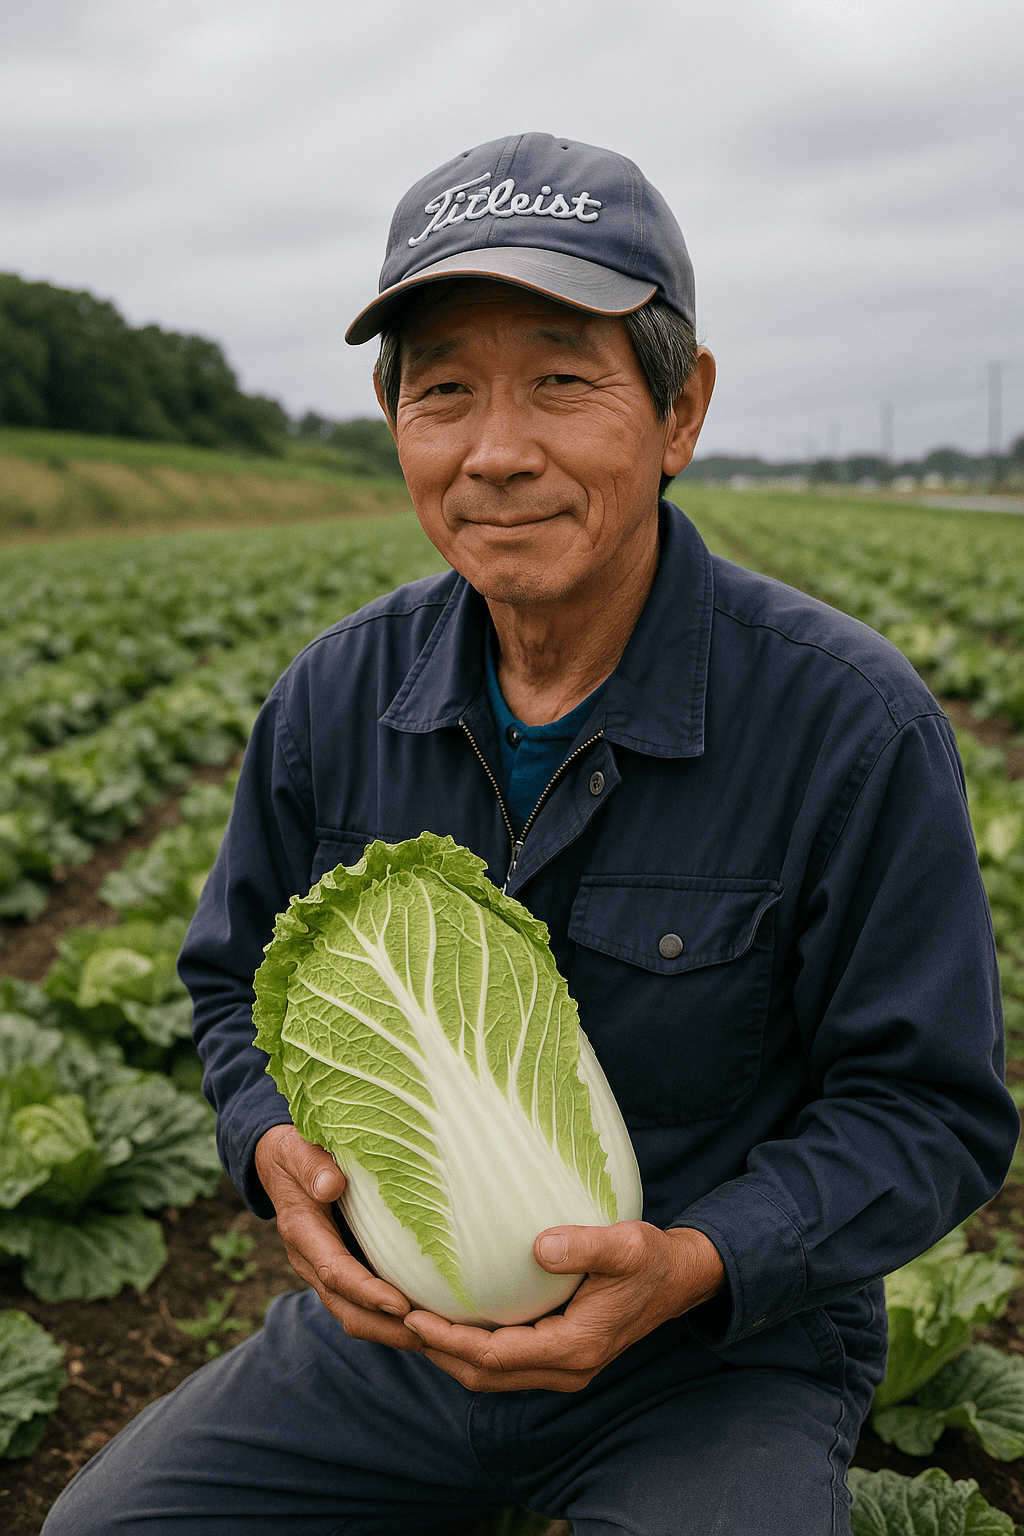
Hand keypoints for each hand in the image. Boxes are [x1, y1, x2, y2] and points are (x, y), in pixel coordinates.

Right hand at [254, 1124, 421, 1353]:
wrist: (279, 1165)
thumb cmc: (294, 1153)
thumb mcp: (297, 1150)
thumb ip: (312, 1166)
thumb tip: (331, 1185)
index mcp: (302, 1234)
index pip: (336, 1272)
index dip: (367, 1292)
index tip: (401, 1305)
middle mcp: (312, 1262)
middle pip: (347, 1309)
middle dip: (386, 1329)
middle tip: (429, 1336)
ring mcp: (326, 1271)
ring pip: (355, 1315)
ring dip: (391, 1332)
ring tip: (434, 1338)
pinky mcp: (341, 1270)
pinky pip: (363, 1305)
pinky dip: (391, 1320)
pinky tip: (425, 1321)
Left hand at [402, 1221, 724, 1392]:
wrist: (679, 1281)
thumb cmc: (652, 1259)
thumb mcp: (627, 1244)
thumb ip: (586, 1246)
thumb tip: (539, 1246)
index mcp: (575, 1348)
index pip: (496, 1356)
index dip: (450, 1339)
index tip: (411, 1314)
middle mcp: (564, 1368)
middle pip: (483, 1374)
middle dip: (435, 1350)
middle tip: (392, 1319)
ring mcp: (560, 1367)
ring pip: (489, 1373)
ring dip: (447, 1352)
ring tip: (407, 1321)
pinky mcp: (556, 1356)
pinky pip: (502, 1361)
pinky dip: (469, 1346)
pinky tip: (447, 1317)